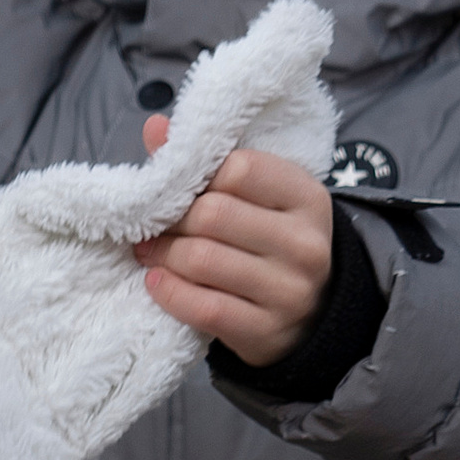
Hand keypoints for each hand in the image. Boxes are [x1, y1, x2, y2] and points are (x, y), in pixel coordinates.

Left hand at [136, 118, 333, 368]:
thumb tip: (154, 128)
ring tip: (148, 251)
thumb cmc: (272, 244)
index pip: (240, 168)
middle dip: (171, 220)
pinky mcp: (267, 330)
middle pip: (213, 215)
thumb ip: (208, 164)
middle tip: (149, 225)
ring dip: (162, 255)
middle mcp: (305, 242)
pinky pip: (204, 307)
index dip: (199, 177)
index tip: (181, 190)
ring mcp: (289, 290)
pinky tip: (157, 282)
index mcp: (306, 197)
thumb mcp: (258, 199)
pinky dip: (170, 292)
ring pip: (203, 260)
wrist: (311, 315)